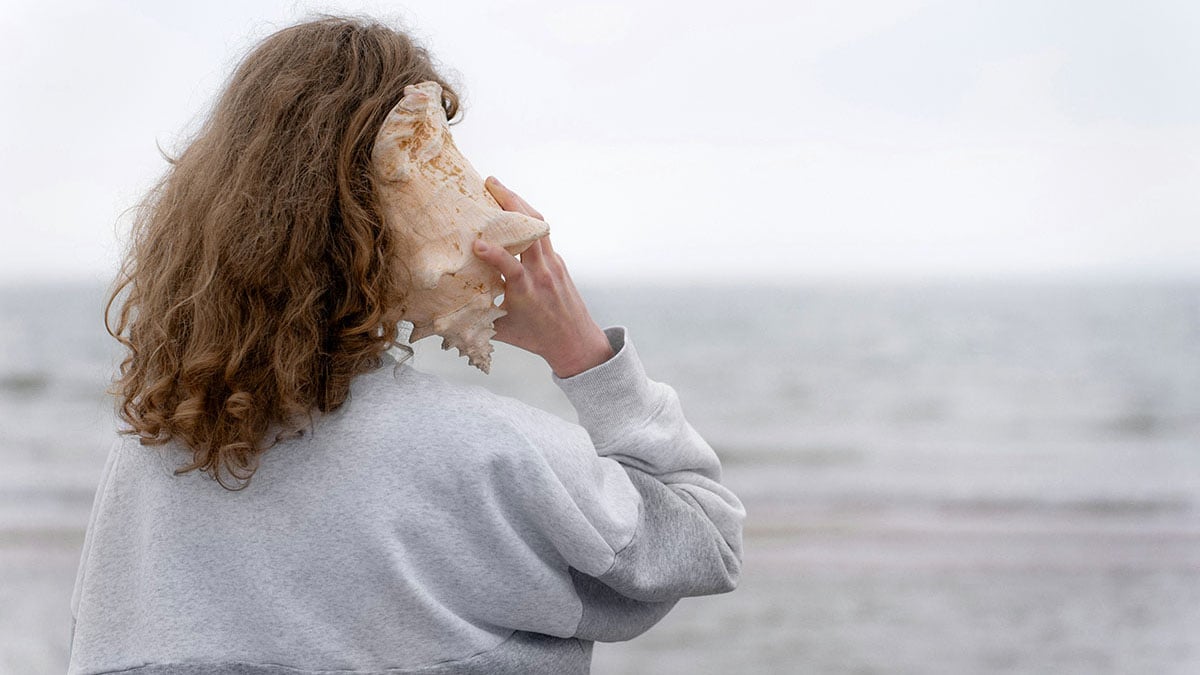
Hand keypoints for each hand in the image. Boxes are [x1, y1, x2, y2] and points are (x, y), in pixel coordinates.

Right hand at [473, 176, 613, 376]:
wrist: (576, 341)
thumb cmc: (537, 339)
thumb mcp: (503, 331)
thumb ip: (477, 318)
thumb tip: (444, 313)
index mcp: (527, 292)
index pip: (512, 268)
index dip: (495, 254)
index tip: (476, 243)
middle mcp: (542, 273)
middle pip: (531, 230)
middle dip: (510, 202)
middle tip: (489, 183)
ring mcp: (553, 264)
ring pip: (539, 225)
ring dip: (519, 202)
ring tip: (499, 187)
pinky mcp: (558, 261)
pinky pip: (543, 233)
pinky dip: (527, 218)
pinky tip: (512, 210)